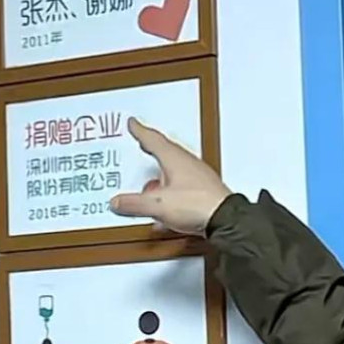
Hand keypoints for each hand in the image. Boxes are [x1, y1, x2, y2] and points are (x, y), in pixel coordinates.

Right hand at [109, 118, 231, 235]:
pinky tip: (165, 210)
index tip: (134, 123)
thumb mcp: (157, 205)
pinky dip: (170, 193)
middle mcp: (188, 164)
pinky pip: (182, 188)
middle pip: (166, 152)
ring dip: (160, 176)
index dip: (141, 131)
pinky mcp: (204, 192)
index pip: (153, 139)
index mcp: (174, 159)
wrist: (225, 220)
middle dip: (152, 149)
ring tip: (149, 185)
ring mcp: (197, 178)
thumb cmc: (198, 204)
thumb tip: (118, 201)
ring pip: (174, 171)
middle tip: (143, 143)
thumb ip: (134, 203)